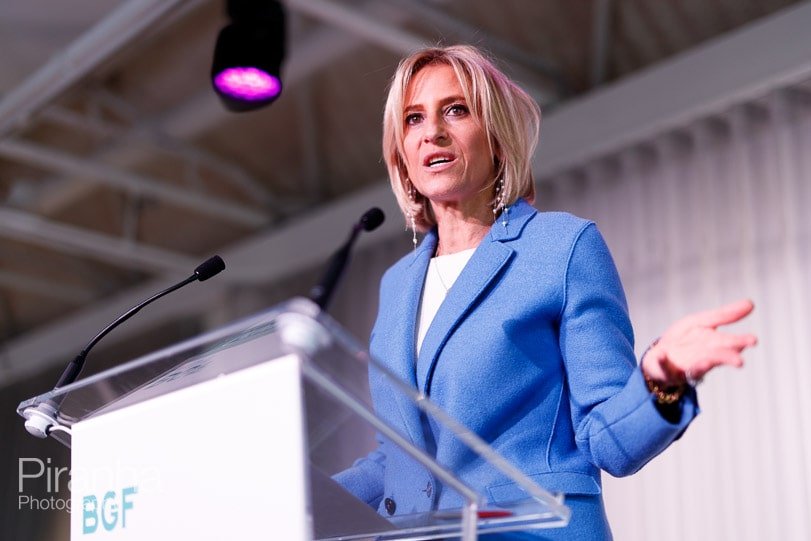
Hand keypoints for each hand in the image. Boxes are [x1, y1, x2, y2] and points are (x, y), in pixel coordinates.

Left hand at [642, 299, 757, 385]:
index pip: (728, 343)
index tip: (753, 341)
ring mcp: (684, 365)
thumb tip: (751, 303)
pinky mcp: (665, 370)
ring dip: (702, 365)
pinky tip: (661, 356)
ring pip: (696, 366)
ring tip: (706, 362)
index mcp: (712, 345)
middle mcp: (702, 358)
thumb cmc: (684, 340)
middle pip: (715, 357)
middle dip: (726, 358)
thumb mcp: (700, 322)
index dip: (739, 342)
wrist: (659, 357)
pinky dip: (662, 362)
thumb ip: (724, 315)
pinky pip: (662, 367)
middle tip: (739, 361)